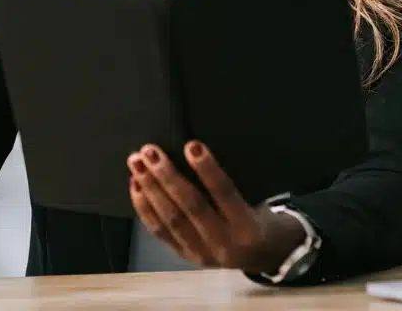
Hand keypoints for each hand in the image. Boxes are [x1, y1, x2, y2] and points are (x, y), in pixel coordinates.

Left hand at [128, 142, 306, 274]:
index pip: (225, 193)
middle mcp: (223, 243)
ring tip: (137, 164)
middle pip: (190, 207)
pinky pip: (160, 232)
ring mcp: (201, 253)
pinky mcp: (185, 256)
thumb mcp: (260, 200)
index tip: (192, 145)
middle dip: (167, 176)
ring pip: (170, 220)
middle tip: (150, 152)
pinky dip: (145, 208)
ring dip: (150, 189)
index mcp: (247, 227)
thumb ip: (235, 183)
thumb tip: (199, 150)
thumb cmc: (262, 217)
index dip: (207, 169)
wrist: (266, 256)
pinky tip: (136, 186)